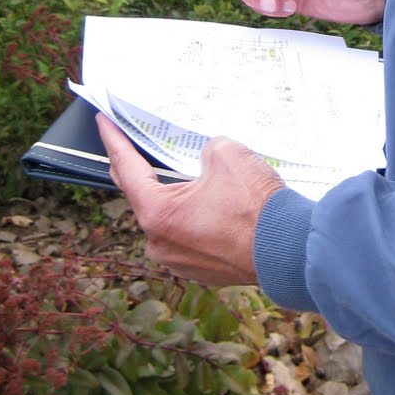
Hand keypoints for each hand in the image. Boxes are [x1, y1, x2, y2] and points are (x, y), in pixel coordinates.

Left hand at [97, 116, 281, 286]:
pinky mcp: (202, 271)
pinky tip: (217, 206)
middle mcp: (160, 243)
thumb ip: (206, 148)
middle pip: (146, 197)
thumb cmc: (258, 208)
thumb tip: (207, 157)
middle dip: (146, 171)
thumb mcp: (228, 154)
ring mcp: (180, 262)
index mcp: (158, 214)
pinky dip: (198, 220)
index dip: (115, 142)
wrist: (289, 251)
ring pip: (171, 219)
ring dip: (179, 199)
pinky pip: (191, 237)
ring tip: (195, 178)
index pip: (128, 170)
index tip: (104, 123)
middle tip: (141, 146)